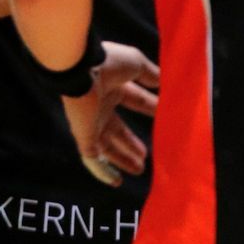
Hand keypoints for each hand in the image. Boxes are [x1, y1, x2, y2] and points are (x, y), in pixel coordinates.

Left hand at [62, 41, 157, 186]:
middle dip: (130, 141)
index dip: (149, 108)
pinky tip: (115, 181)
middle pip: (117, 127)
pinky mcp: (83, 133)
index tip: (165, 118)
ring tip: (139, 169)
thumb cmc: (108, 62)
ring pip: (107, 145)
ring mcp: (90, 120)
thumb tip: (163, 82)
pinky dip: (102, 170)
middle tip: (146, 155)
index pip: (134, 100)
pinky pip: (91, 157)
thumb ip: (150, 74)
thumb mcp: (136, 64)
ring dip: (123, 157)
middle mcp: (100, 104)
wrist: (78, 67)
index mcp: (111, 85)